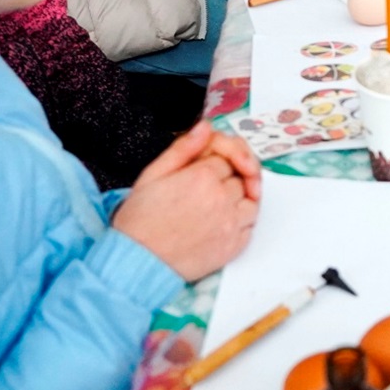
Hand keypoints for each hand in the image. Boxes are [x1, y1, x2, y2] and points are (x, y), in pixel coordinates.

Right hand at [112, 122, 262, 280]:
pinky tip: (223, 219)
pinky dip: (243, 219)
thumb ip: (183, 148)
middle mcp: (221, 198)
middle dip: (227, 176)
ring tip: (215, 202)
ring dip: (239, 196)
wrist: (138, 261)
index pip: (226, 155)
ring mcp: (230, 223)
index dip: (215, 159)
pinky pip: (251, 224)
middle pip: (240, 175)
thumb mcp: (153, 174)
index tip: (203, 169)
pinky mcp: (234, 246)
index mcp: (202, 177)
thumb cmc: (141, 221)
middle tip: (206, 186)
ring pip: (251, 198)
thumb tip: (205, 127)